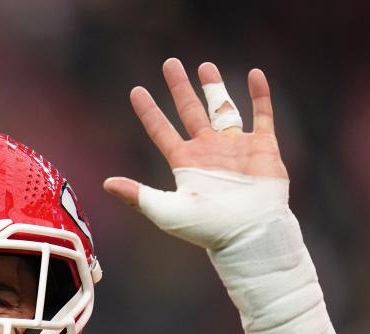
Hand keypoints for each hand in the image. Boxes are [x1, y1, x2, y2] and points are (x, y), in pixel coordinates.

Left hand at [103, 59, 289, 250]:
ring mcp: (235, 148)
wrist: (250, 233)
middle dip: (179, 88)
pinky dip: (260, 95)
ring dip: (214, 87)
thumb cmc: (208, 228)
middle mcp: (208, 152)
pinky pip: (262, 116)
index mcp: (184, 163)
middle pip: (189, 111)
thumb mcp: (166, 210)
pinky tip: (255, 75)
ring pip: (222, 109)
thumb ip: (138, 195)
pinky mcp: (263, 148)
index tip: (136, 91)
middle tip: (169, 63)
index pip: (161, 130)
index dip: (148, 111)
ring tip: (204, 65)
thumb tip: (106, 183)